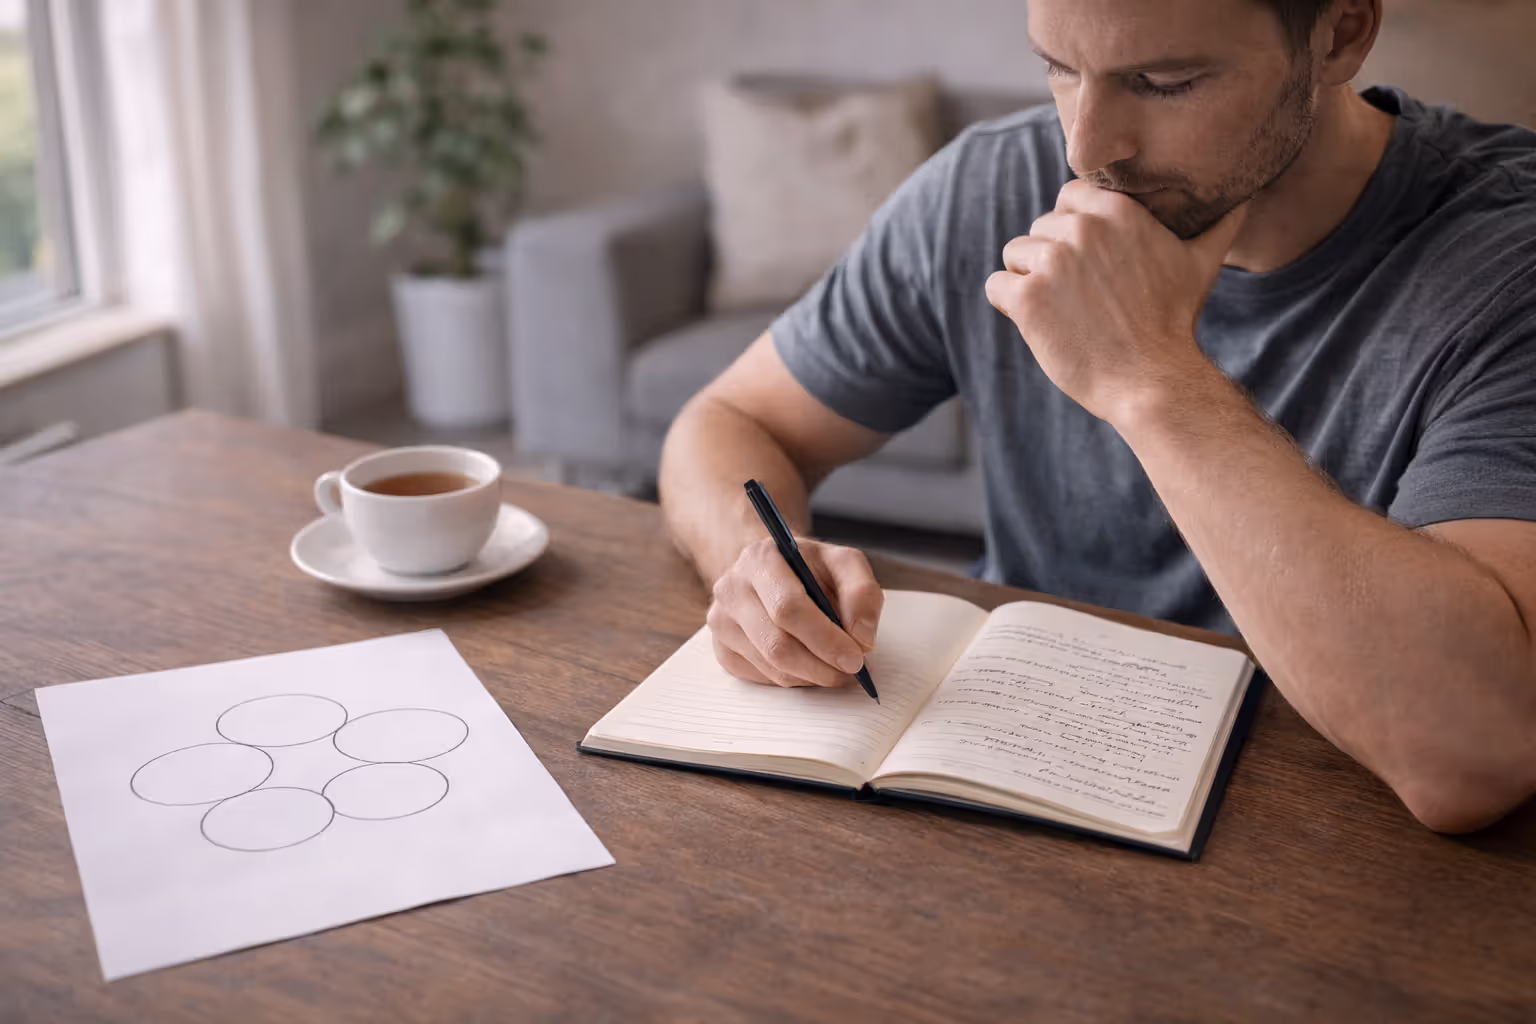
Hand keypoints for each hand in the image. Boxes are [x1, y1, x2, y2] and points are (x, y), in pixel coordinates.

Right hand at [707, 537, 882, 687]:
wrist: (773, 572)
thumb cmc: (810, 569)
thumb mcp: (844, 564)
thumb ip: (862, 593)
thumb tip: (861, 639)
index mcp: (761, 558)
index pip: (788, 607)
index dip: (825, 638)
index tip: (854, 658)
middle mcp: (732, 587)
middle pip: (776, 644)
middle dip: (820, 666)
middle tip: (848, 673)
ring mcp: (721, 620)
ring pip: (770, 666)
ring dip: (809, 675)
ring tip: (833, 667)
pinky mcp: (721, 648)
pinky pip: (760, 678)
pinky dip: (791, 679)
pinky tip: (806, 664)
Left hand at [984, 179, 1246, 424]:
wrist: (1150, 380)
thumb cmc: (1173, 323)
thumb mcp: (1201, 264)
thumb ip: (1218, 225)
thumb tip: (1245, 198)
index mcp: (1115, 210)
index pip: (1067, 198)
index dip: (1072, 230)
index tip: (1089, 264)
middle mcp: (1080, 229)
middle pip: (1038, 229)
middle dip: (1051, 260)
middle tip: (1081, 298)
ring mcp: (1050, 263)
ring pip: (1014, 256)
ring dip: (1029, 282)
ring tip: (1063, 312)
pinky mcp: (1026, 299)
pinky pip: (996, 287)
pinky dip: (1009, 306)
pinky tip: (1040, 324)